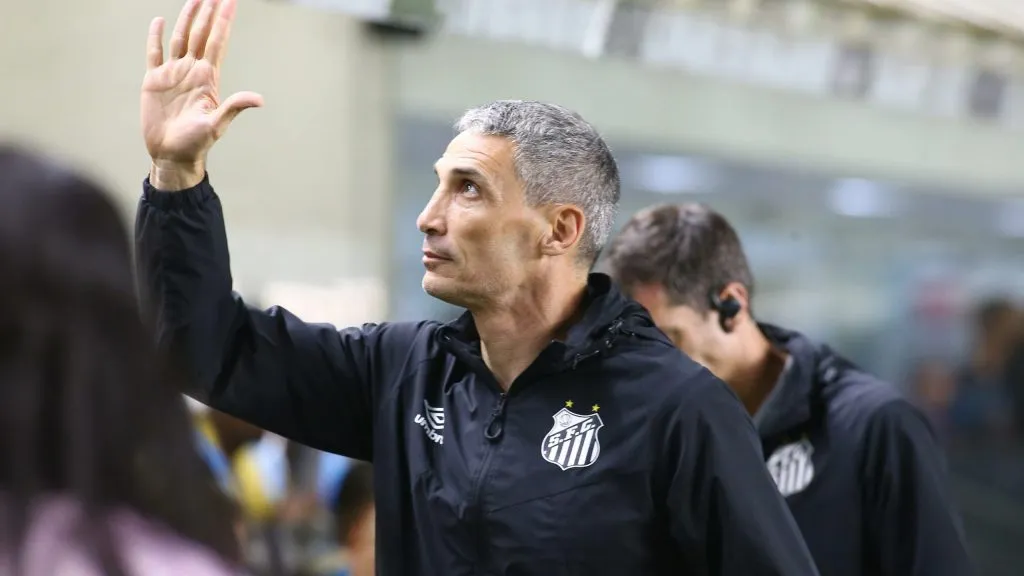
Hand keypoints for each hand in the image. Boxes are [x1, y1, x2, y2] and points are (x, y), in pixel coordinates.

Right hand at [142, 0, 262, 189]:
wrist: (172, 155)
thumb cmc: (196, 143)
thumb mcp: (217, 125)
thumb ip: (234, 107)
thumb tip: (259, 100)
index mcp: (208, 78)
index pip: (217, 42)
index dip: (223, 21)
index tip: (230, 1)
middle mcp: (192, 71)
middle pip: (201, 34)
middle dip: (208, 13)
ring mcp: (173, 74)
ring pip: (181, 38)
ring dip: (187, 18)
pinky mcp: (154, 80)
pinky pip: (155, 53)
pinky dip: (156, 36)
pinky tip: (160, 21)